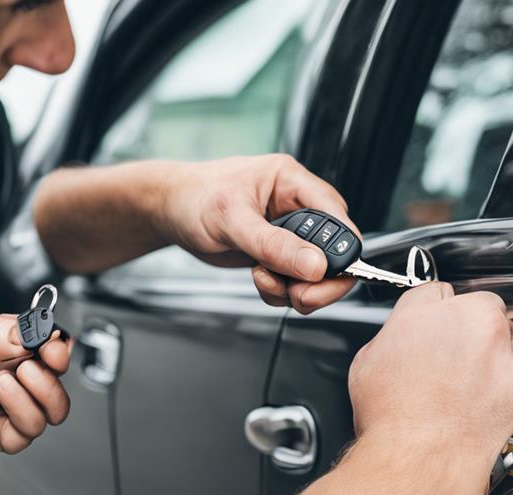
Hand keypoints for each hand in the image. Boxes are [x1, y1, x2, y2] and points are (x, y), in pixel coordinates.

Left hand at [0, 309, 71, 453]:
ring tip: (7, 381)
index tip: (51, 346)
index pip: (51, 342)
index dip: (59, 345)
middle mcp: (9, 370)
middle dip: (54, 374)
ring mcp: (3, 402)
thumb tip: (27, 333)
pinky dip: (24, 420)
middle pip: (59, 378)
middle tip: (30, 366)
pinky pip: (25, 435)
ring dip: (41, 397)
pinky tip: (0, 398)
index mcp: (4, 340)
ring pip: (51, 410)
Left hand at [159, 155, 359, 312]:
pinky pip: (293, 282)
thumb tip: (314, 264)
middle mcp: (295, 206)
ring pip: (316, 272)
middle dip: (318, 279)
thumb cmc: (194, 198)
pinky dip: (279, 291)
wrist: (170, 211)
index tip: (328, 275)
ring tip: (262, 279)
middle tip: (297, 294)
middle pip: (333, 250)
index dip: (342, 248)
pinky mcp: (276, 254)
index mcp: (292, 182)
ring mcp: (287, 233)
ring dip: (295, 288)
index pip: (336, 214)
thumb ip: (273, 244)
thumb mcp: (232, 220)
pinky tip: (258, 279)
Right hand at [349, 283, 512, 492]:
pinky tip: (486, 404)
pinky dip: (511, 389)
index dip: (431, 312)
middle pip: (481, 308)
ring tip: (473, 382)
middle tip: (452, 357)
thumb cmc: (392, 414)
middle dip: (470, 328)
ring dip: (499, 353)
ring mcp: (505, 353)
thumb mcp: (368, 360)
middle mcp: (473, 324)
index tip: (431, 326)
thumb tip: (402, 340)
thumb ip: (395, 337)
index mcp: (429, 310)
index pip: (436, 292)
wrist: (421, 457)